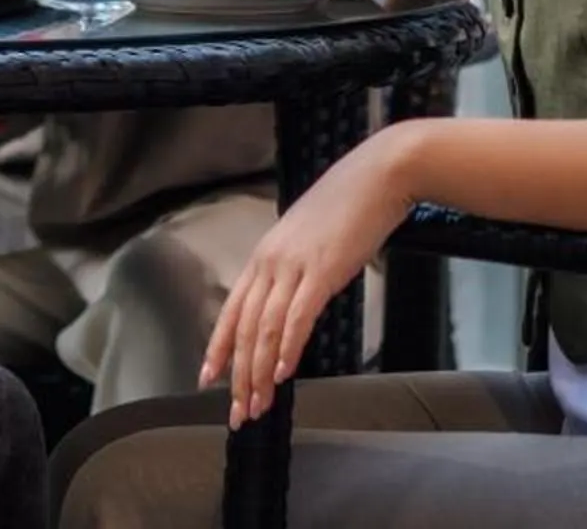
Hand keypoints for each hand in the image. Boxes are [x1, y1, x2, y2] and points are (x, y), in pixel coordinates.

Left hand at [203, 127, 415, 425]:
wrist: (378, 175)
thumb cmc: (348, 207)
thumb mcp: (308, 240)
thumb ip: (294, 270)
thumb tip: (291, 302)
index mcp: (264, 256)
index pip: (232, 310)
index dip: (218, 348)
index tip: (208, 379)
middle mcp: (270, 261)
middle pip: (244, 328)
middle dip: (238, 376)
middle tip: (240, 411)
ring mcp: (294, 265)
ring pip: (265, 329)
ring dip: (260, 373)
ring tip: (260, 404)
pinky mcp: (322, 270)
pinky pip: (297, 316)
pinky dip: (287, 348)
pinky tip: (283, 374)